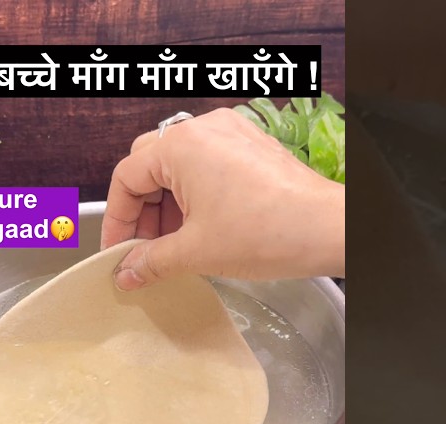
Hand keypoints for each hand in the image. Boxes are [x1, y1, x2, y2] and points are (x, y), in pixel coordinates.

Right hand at [102, 108, 344, 290]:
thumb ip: (152, 261)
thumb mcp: (196, 252)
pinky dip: (195, 195)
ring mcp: (230, 132)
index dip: (117, 220)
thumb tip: (127, 273)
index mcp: (180, 145)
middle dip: (143, 212)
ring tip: (175, 245)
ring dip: (169, 206)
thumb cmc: (267, 231)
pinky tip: (202, 229)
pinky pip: (207, 163)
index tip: (119, 252)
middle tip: (145, 250)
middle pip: (149, 166)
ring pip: (178, 166)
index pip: (127, 178)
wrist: (327, 229)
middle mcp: (202, 128)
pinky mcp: (250, 145)